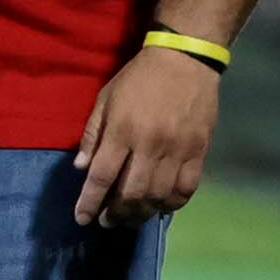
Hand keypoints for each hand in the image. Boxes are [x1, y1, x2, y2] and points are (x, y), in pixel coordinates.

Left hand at [70, 47, 220, 227]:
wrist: (185, 58)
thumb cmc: (140, 78)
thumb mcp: (106, 99)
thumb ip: (93, 134)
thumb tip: (81, 168)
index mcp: (122, 130)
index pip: (101, 176)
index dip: (89, 202)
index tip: (82, 218)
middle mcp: (150, 144)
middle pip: (131, 193)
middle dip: (116, 214)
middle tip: (108, 220)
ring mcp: (177, 149)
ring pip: (158, 196)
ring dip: (141, 213)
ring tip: (131, 217)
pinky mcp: (198, 151)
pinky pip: (186, 188)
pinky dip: (172, 203)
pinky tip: (161, 205)